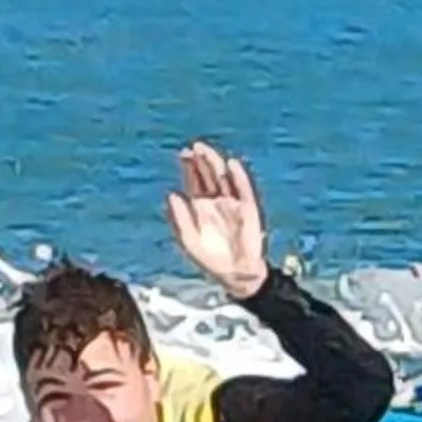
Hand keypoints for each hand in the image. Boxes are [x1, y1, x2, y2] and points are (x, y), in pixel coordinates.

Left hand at [166, 143, 271, 300]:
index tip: (184, 154)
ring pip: (224, 178)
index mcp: (200, 208)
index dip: (189, 167)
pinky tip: (232, 165)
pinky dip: (239, 177)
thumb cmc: (211, 260)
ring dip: (216, 164)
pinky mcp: (248, 210)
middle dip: (201, 161)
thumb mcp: (189, 240)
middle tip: (194, 147)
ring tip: (207, 151)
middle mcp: (216, 202)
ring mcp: (233, 204)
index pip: (194, 181)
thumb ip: (180, 218)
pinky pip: (243, 190)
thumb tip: (172, 194)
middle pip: (208, 175)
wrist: (236, 274)